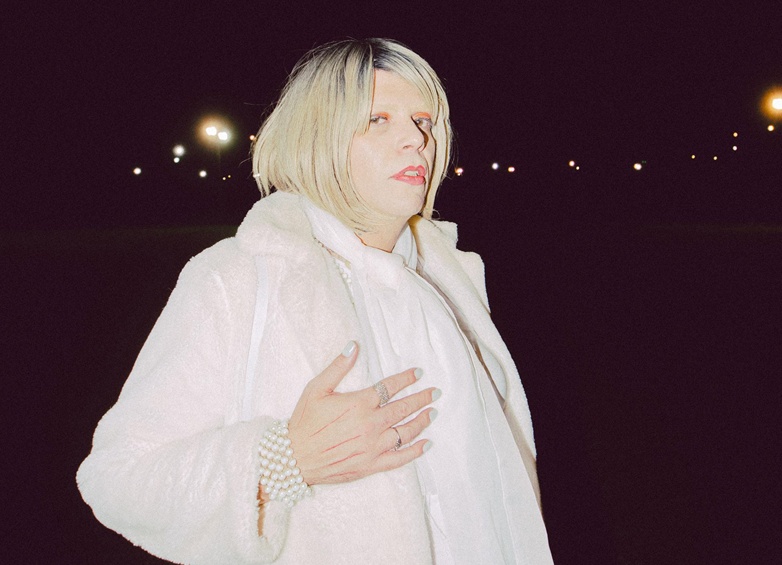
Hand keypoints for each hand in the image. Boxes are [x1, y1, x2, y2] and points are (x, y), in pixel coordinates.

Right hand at [286, 341, 437, 485]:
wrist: (293, 457)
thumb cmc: (304, 421)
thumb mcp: (317, 388)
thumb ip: (338, 366)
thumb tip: (354, 345)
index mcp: (360, 403)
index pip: (390, 387)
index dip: (407, 378)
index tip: (418, 373)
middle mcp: (371, 424)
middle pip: (404, 408)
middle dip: (422, 398)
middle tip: (435, 392)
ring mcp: (373, 446)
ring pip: (406, 432)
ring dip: (422, 421)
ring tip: (432, 413)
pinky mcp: (371, 464)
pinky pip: (400, 458)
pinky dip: (416, 451)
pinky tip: (426, 444)